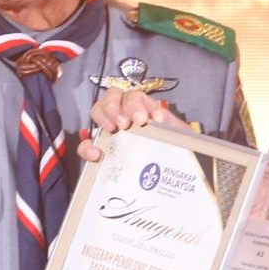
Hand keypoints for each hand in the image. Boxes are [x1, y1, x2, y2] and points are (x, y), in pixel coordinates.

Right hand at [80, 88, 194, 163]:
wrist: (172, 174)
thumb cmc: (176, 152)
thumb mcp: (181, 139)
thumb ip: (180, 132)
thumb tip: (180, 131)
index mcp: (146, 109)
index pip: (137, 96)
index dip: (140, 104)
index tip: (150, 119)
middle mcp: (126, 114)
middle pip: (115, 95)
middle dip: (120, 106)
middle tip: (128, 122)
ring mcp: (112, 130)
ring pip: (98, 109)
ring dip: (104, 115)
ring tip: (113, 129)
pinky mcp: (102, 150)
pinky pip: (87, 143)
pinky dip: (87, 146)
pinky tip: (96, 154)